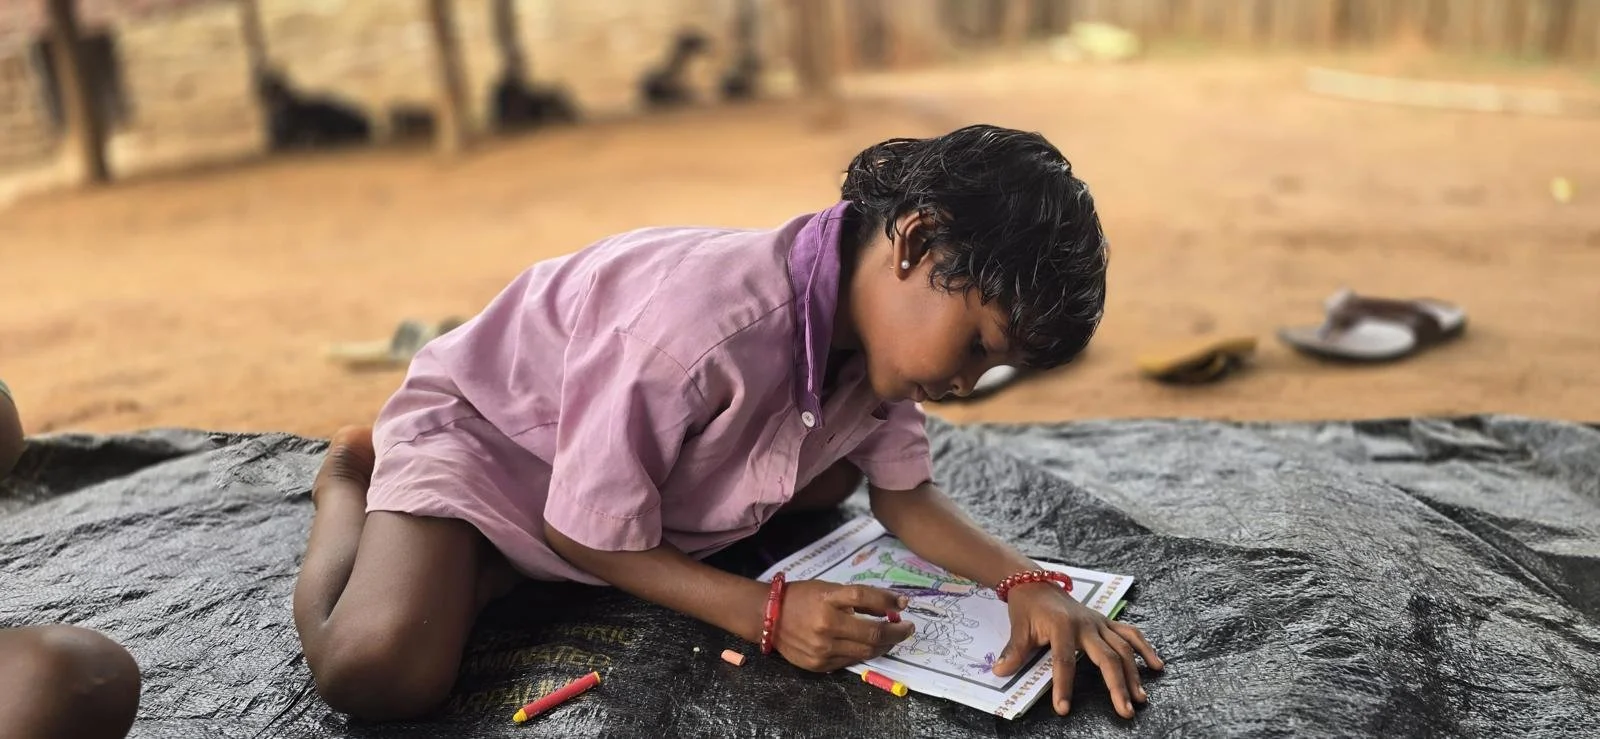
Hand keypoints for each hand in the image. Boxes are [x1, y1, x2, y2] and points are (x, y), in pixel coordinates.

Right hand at [775, 581, 915, 671]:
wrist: (767, 617)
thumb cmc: (800, 598)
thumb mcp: (828, 589)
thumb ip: (857, 598)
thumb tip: (892, 606)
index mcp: (827, 600)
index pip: (864, 597)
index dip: (888, 600)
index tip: (905, 603)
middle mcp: (826, 625)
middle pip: (871, 633)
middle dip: (896, 632)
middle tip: (908, 629)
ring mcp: (822, 648)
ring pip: (865, 651)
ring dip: (885, 646)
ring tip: (893, 638)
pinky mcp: (819, 665)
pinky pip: (850, 661)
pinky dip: (865, 654)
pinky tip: (871, 647)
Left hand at [991, 582, 1163, 718]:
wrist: (1036, 582)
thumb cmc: (1027, 608)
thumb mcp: (1018, 629)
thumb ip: (1014, 652)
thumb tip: (1000, 672)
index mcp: (1062, 626)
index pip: (1064, 661)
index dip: (1064, 685)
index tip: (1064, 709)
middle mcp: (1086, 624)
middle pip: (1107, 657)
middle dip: (1116, 686)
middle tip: (1125, 711)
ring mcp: (1099, 622)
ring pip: (1123, 648)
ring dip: (1134, 674)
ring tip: (1141, 698)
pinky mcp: (1106, 622)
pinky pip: (1129, 634)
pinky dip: (1144, 648)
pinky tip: (1156, 665)